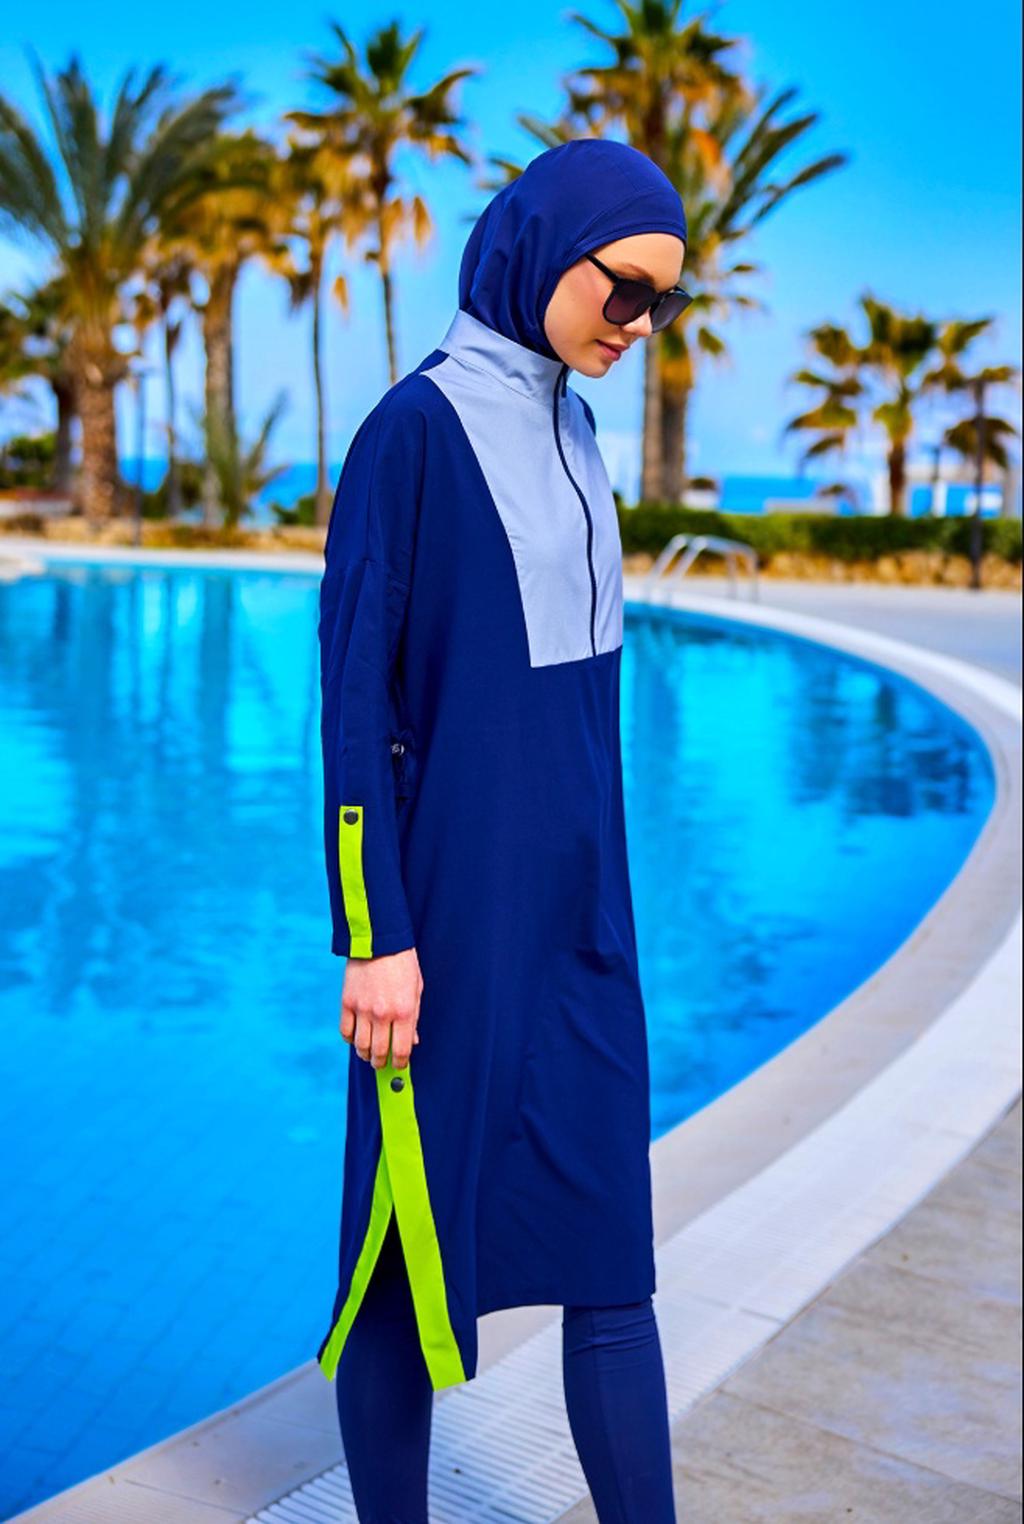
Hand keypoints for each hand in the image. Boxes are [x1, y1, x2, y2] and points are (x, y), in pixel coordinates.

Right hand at [340, 946, 422, 1069]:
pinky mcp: (347, 1002)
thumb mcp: (416, 990)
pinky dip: (350, 1039)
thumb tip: (412, 1041)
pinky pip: (345, 1030)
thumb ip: (414, 1018)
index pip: (401, 1050)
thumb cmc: (402, 963)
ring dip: (365, 1054)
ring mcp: (362, 1009)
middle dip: (380, 1062)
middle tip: (381, 1062)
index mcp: (404, 1011)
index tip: (399, 1065)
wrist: (379, 940)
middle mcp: (383, 1014)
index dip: (400, 1063)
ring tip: (368, 1054)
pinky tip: (356, 1038)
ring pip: (360, 1045)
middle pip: (378, 1052)